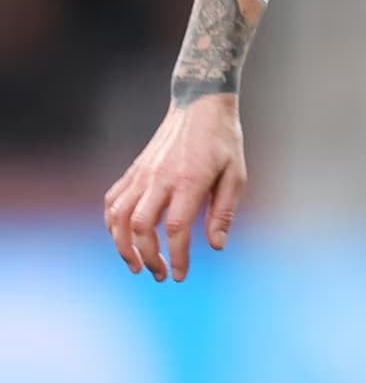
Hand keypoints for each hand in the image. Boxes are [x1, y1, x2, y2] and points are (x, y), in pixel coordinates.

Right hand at [104, 96, 247, 281]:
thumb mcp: (236, 174)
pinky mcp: (133, 171)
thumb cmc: (223, 141)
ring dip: (123, 246)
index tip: (179, 275)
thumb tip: (216, 246)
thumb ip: (224, 211)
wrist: (199, 106)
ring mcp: (142, 174)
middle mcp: (160, 179)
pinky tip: (123, 238)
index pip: (177, 228)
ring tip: (136, 265)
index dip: (177, 256)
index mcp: (190, 181)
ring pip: (119, 217)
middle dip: (147, 257)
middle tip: (160, 274)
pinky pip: (113, 201)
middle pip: (141, 227)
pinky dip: (113, 224)